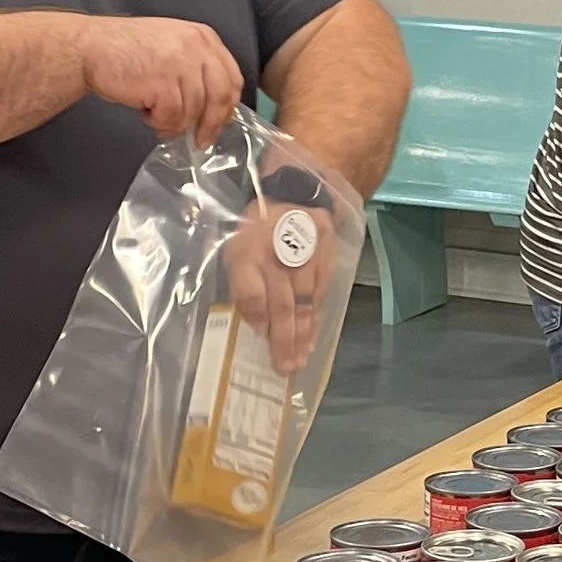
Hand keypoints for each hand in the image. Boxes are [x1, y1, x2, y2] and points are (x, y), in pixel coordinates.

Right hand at [76, 15, 244, 147]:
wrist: (90, 47)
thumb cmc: (127, 50)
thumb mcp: (172, 47)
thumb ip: (198, 70)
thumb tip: (218, 109)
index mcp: (203, 37)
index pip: (232, 77)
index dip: (227, 106)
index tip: (220, 122)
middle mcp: (196, 47)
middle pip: (221, 96)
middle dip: (211, 124)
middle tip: (200, 140)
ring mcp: (180, 64)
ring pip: (194, 110)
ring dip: (175, 123)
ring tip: (156, 117)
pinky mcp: (162, 82)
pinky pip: (173, 117)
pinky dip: (159, 122)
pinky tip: (145, 113)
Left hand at [224, 184, 336, 374]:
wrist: (298, 194)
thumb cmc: (259, 227)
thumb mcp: (236, 247)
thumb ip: (242, 283)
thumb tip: (254, 322)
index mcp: (248, 251)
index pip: (252, 288)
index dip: (256, 314)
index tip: (261, 335)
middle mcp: (277, 256)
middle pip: (281, 302)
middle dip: (282, 338)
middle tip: (285, 367)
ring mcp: (305, 260)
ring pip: (303, 304)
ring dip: (302, 335)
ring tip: (299, 360)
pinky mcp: (325, 262)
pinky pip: (319, 296)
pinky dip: (315, 319)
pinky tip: (311, 340)